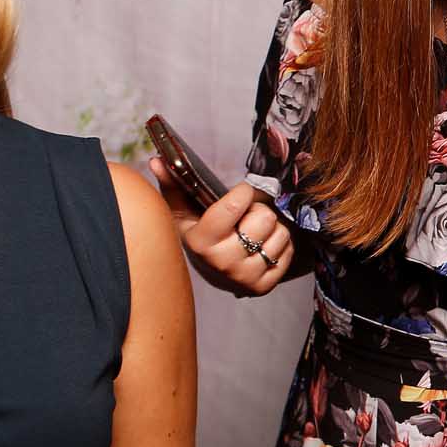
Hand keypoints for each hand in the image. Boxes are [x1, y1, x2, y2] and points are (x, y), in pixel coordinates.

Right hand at [150, 158, 294, 296]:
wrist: (209, 270)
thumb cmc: (198, 232)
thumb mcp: (182, 209)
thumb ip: (172, 183)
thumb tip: (158, 161)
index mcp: (201, 241)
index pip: (234, 205)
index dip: (243, 193)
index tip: (240, 193)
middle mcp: (223, 262)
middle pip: (264, 218)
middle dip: (257, 211)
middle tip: (246, 217)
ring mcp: (245, 277)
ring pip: (280, 233)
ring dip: (270, 228)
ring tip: (253, 231)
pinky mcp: (264, 286)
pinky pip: (288, 251)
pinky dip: (279, 244)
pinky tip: (262, 246)